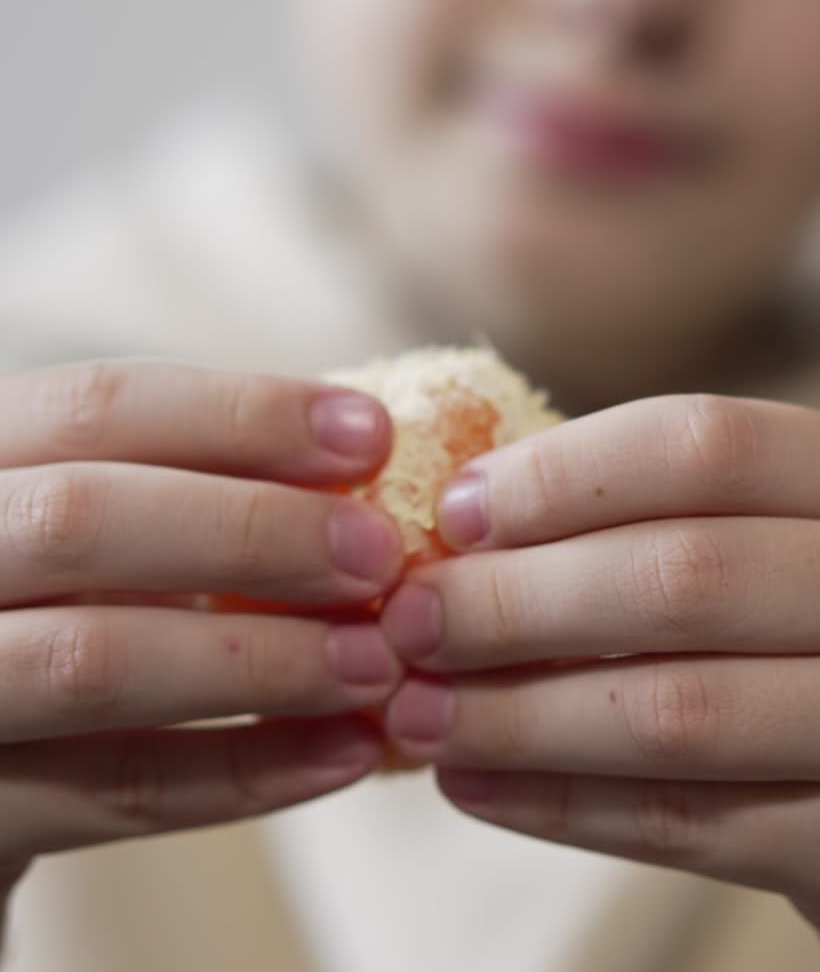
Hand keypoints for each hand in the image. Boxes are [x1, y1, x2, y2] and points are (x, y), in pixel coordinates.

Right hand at [0, 362, 406, 883]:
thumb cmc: (57, 617)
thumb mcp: (100, 532)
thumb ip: (191, 491)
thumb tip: (364, 461)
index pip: (95, 407)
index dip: (244, 415)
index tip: (374, 435)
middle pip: (81, 520)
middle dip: (252, 531)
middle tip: (382, 556)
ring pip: (94, 660)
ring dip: (263, 659)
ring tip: (379, 663)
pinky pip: (115, 794)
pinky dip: (248, 772)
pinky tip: (351, 752)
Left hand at [381, 395, 819, 971]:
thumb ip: (705, 531)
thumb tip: (485, 523)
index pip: (708, 442)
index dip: (563, 473)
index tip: (456, 510)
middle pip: (681, 573)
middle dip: (516, 599)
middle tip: (404, 619)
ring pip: (678, 708)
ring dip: (520, 712)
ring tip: (417, 709)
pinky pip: (699, 821)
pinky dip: (568, 804)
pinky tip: (483, 786)